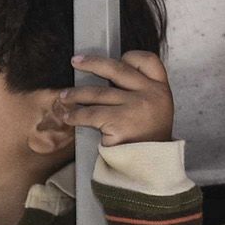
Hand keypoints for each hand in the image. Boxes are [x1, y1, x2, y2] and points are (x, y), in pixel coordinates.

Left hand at [46, 51, 175, 147]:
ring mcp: (135, 106)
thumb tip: (108, 79)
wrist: (152, 167)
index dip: (132, 57)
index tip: (118, 58)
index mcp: (161, 89)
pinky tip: (68, 116)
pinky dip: (75, 115)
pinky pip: (90, 114)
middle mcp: (150, 94)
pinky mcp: (119, 121)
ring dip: (76, 94)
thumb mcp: (156, 111)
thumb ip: (140, 92)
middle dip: (92, 63)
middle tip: (75, 61)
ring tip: (64, 96)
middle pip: (116, 69)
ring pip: (98, 93)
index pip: (149, 61)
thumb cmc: (148, 140)